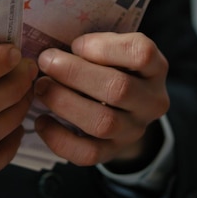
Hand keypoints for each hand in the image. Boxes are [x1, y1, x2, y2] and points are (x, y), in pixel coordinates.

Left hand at [33, 32, 168, 168]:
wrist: (122, 110)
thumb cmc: (110, 68)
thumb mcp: (112, 50)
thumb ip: (93, 46)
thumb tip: (54, 51)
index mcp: (155, 68)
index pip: (142, 54)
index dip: (104, 47)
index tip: (76, 44)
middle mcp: (151, 101)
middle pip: (118, 89)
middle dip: (74, 73)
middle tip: (46, 61)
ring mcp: (134, 130)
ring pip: (103, 123)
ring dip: (65, 103)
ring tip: (41, 87)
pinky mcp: (113, 151)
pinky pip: (88, 153)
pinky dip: (60, 138)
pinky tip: (43, 121)